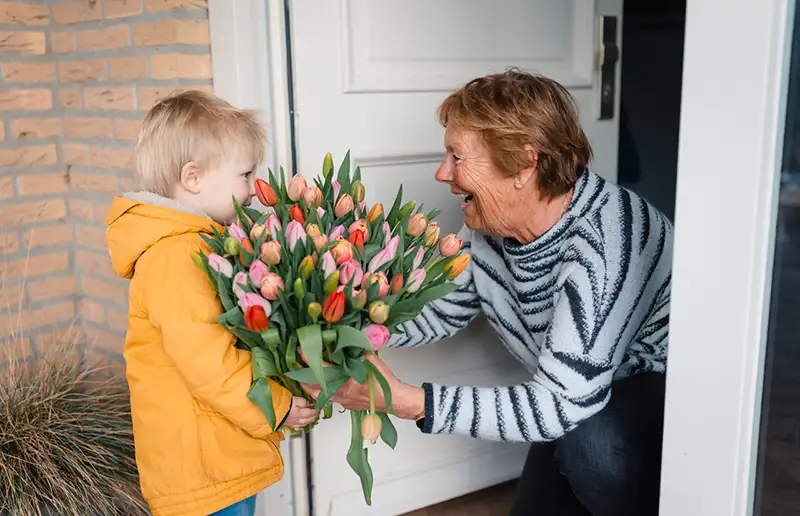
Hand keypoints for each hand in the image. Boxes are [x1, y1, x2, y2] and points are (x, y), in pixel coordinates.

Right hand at [282, 396, 319, 428]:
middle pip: (310, 419)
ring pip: (305, 423)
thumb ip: (303, 401)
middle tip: (317, 411)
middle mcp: (298, 420)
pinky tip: (303, 422)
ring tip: (312, 417)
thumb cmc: (282, 405)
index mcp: (300, 414)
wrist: (271, 412)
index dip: (316, 409)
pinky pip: (299, 426)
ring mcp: (293, 423)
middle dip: (315, 415)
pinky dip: (303, 423)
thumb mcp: (294, 399)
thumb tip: (309, 404)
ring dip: (310, 420)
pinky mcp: (288, 425)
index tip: (319, 406)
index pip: (312, 412)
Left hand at [299, 353, 423, 418]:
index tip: (301, 350)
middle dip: (301, 374)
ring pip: (317, 395)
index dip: (308, 358)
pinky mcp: (344, 404)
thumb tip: (351, 340)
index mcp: (344, 380)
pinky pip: (327, 398)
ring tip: (303, 376)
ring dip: (308, 385)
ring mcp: (341, 400)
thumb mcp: (371, 360)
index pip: (320, 369)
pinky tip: (320, 385)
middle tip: (295, 364)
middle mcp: (339, 392)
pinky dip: (320, 392)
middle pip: (312, 385)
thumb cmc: (384, 382)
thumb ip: (358, 350)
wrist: (393, 399)